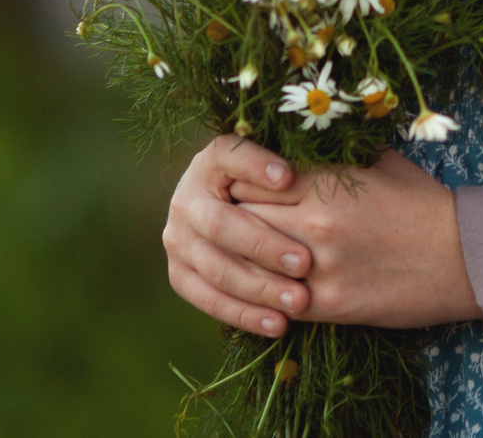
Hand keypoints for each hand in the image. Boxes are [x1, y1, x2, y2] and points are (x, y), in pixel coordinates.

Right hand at [164, 134, 314, 336]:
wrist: (241, 219)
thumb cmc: (281, 190)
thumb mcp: (284, 169)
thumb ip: (290, 167)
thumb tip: (295, 177)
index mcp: (211, 162)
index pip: (230, 157)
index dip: (256, 166)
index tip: (290, 177)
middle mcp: (186, 199)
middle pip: (220, 223)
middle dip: (263, 245)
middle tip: (305, 262)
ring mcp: (177, 240)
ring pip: (216, 268)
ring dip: (258, 288)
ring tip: (298, 301)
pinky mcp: (180, 275)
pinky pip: (211, 300)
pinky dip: (245, 314)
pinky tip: (278, 324)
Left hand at [228, 146, 481, 327]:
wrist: (464, 257)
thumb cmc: (423, 203)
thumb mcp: (380, 161)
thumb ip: (336, 151)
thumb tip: (305, 134)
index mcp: (324, 184)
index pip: (248, 179)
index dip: (237, 183)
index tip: (238, 187)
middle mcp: (314, 224)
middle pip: (240, 220)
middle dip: (231, 220)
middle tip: (229, 222)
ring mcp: (320, 268)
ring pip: (251, 264)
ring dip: (242, 260)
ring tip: (240, 255)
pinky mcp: (331, 306)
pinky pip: (277, 302)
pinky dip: (264, 295)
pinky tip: (264, 287)